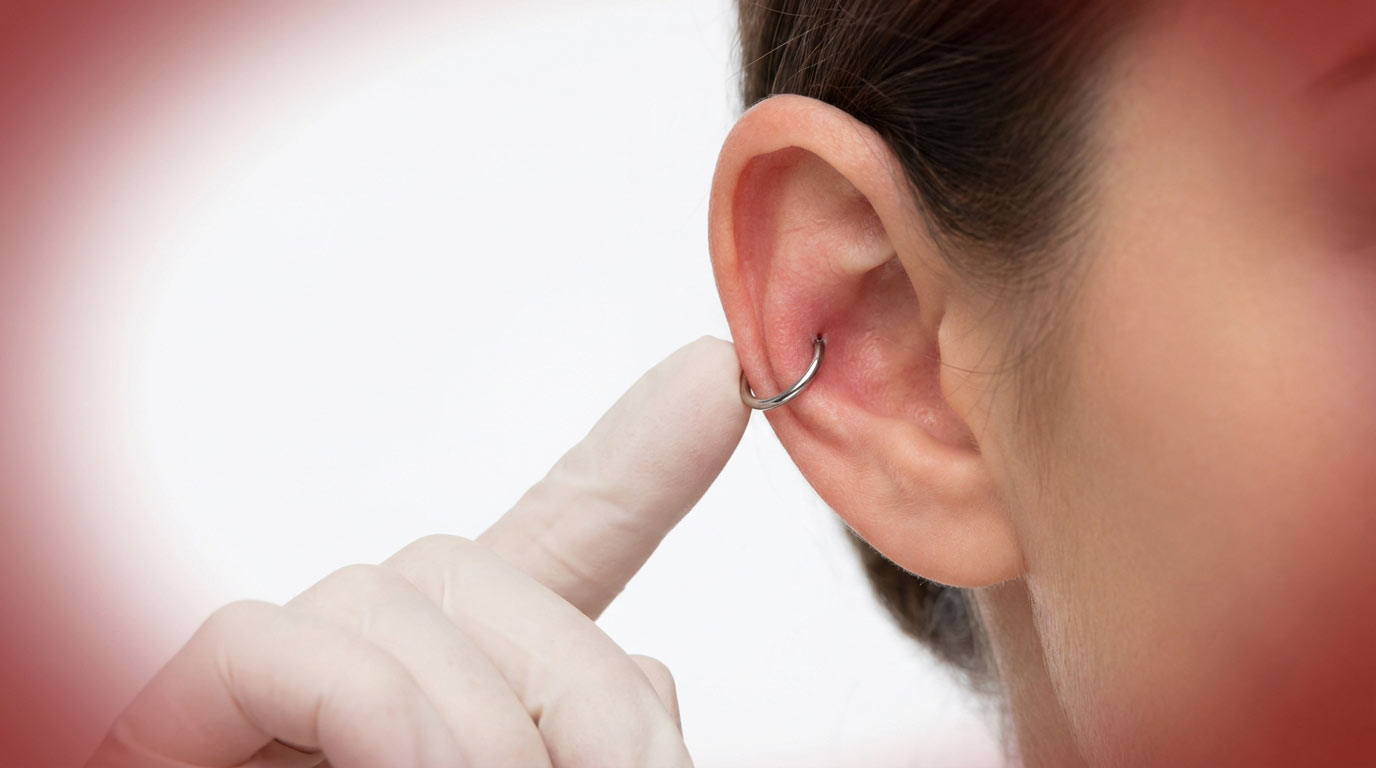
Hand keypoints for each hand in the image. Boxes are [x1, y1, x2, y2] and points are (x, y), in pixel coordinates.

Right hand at [87, 336, 748, 767]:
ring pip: (397, 594)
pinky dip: (368, 706)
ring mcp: (268, 696)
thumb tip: (662, 678)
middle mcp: (366, 677)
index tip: (717, 382)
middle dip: (584, 675)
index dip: (633, 468)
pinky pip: (268, 644)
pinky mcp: (168, 724)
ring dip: (487, 715)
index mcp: (466, 704)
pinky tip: (408, 766)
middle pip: (483, 573)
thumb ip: (589, 751)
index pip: (552, 558)